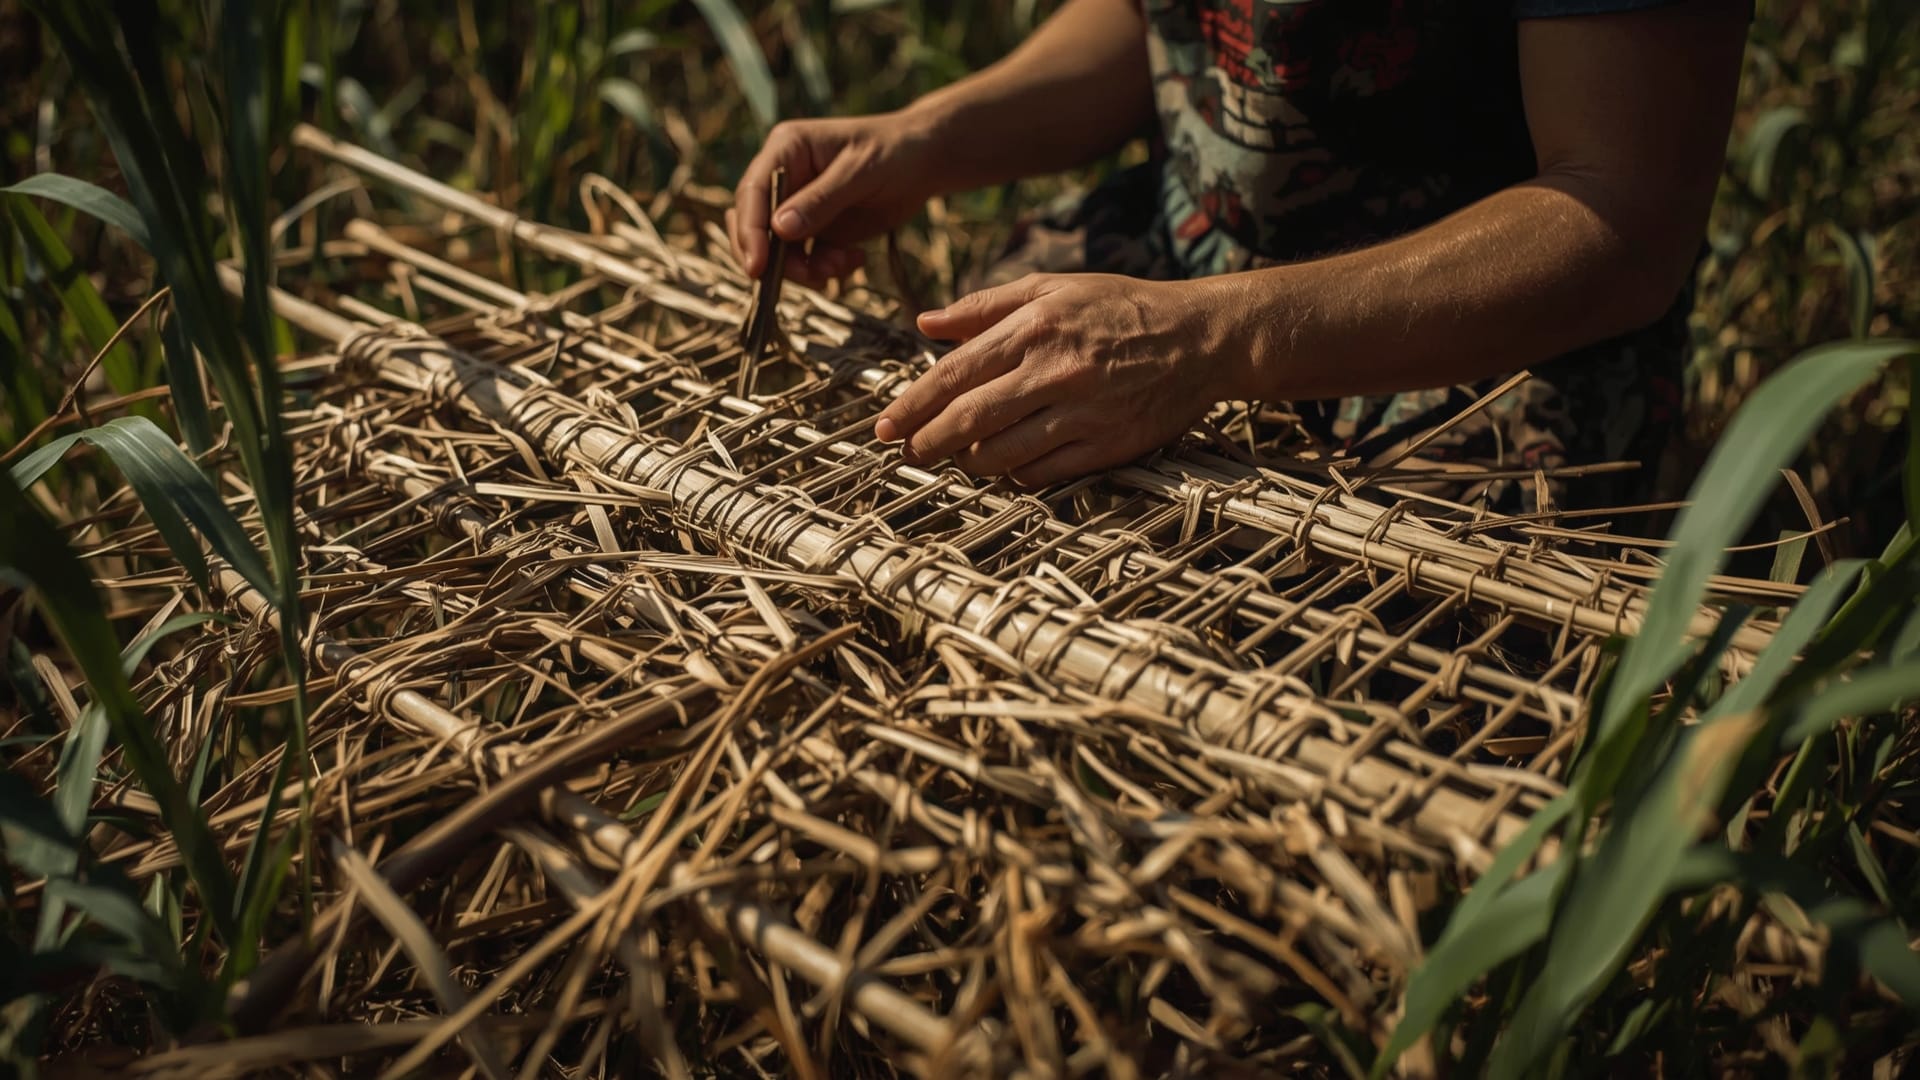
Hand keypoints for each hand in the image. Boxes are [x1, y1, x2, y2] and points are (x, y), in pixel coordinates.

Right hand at [728, 111, 939, 286]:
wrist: (925, 163)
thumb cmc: (895, 152)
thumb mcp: (860, 171)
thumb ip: (821, 200)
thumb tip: (779, 229)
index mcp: (785, 149)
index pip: (752, 193)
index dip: (750, 232)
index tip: (757, 269)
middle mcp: (784, 177)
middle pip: (755, 226)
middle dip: (776, 259)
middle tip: (811, 276)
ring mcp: (798, 206)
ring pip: (779, 250)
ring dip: (805, 269)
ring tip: (842, 265)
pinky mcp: (816, 229)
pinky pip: (806, 260)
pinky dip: (825, 269)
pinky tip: (854, 259)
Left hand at [873, 273, 1252, 485]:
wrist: (1202, 337)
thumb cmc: (1122, 308)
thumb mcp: (1054, 289)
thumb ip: (986, 306)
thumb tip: (925, 324)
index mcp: (1035, 328)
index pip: (955, 373)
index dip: (913, 404)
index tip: (886, 425)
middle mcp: (1054, 370)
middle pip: (969, 418)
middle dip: (928, 441)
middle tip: (908, 453)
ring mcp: (1082, 411)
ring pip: (1003, 453)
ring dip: (968, 462)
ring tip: (956, 459)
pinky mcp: (1107, 445)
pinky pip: (1044, 473)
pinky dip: (1015, 476)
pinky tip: (1005, 469)